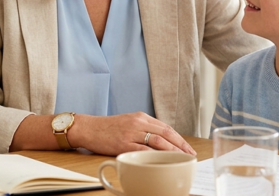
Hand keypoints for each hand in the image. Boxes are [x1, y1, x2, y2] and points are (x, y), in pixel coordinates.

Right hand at [66, 112, 196, 156]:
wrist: (88, 128)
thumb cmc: (107, 128)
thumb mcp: (128, 123)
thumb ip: (143, 129)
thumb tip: (160, 142)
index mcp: (141, 117)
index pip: (166, 127)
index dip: (179, 138)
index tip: (188, 148)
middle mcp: (138, 122)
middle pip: (165, 133)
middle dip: (180, 145)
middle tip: (190, 155)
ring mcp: (131, 133)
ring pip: (158, 141)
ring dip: (172, 151)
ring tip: (180, 159)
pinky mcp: (123, 143)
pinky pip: (143, 149)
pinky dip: (155, 156)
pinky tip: (162, 161)